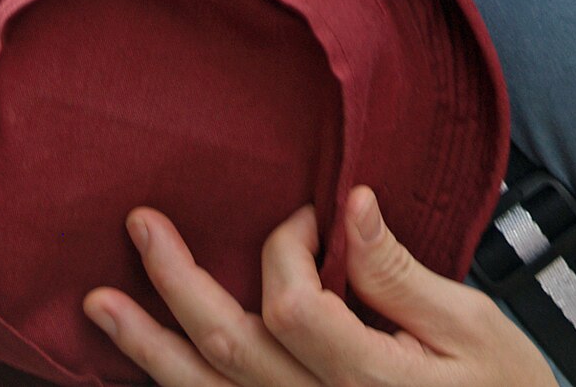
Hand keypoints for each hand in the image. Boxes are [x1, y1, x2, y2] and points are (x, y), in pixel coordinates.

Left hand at [83, 184, 557, 386]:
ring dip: (151, 350)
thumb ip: (401, 273)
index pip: (290, 306)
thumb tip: (351, 206)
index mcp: (368, 382)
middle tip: (141, 225)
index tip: (304, 213)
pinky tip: (152, 367)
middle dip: (177, 284)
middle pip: (230, 351)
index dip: (285, 247)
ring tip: (100, 306)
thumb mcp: (474, 326)